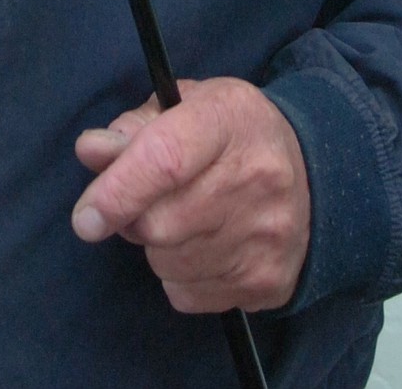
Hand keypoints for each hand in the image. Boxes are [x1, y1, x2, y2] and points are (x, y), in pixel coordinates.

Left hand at [72, 77, 309, 313]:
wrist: (316, 175)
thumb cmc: (230, 133)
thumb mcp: (184, 107)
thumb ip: (132, 129)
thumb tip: (91, 150)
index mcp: (228, 118)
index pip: (166, 159)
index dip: (118, 190)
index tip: (85, 218)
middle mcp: (257, 177)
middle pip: (161, 223)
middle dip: (133, 219)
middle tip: (142, 202)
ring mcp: (267, 235)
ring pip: (169, 263)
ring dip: (155, 247)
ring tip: (180, 218)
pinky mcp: (268, 282)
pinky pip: (187, 294)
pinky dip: (178, 276)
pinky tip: (202, 245)